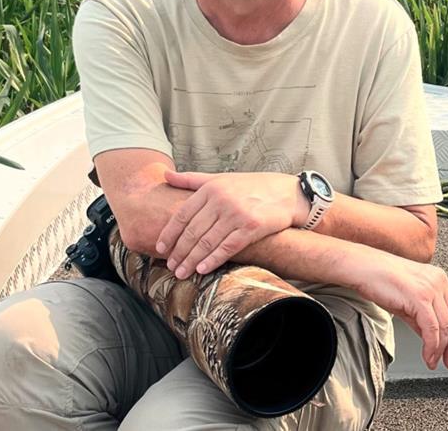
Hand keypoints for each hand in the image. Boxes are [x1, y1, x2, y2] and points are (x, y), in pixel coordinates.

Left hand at [156, 170, 307, 278]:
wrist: (286, 193)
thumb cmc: (251, 187)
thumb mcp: (220, 179)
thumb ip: (191, 180)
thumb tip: (165, 174)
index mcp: (211, 188)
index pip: (183, 214)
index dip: (170, 233)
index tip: (160, 247)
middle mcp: (221, 200)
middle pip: (193, 231)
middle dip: (179, 251)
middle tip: (170, 266)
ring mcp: (236, 214)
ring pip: (207, 241)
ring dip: (192, 260)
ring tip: (182, 272)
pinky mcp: (251, 227)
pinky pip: (227, 247)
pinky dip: (213, 259)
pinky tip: (202, 269)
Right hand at [353, 248, 447, 369]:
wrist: (361, 267)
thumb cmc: (378, 278)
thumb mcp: (407, 299)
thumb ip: (422, 317)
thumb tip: (431, 337)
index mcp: (438, 278)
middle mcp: (438, 281)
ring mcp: (430, 288)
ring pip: (446, 328)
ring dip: (440, 350)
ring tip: (433, 361)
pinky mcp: (419, 297)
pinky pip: (432, 329)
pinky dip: (431, 347)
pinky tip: (427, 355)